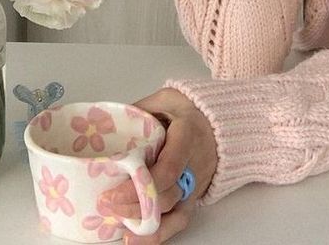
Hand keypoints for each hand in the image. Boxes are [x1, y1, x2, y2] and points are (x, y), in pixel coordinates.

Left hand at [99, 87, 217, 243]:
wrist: (223, 125)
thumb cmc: (191, 111)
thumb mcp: (168, 99)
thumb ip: (141, 108)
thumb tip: (109, 120)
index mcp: (187, 137)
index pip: (167, 169)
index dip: (140, 186)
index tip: (113, 192)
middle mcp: (194, 166)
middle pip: (166, 196)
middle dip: (133, 205)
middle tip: (104, 204)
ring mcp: (195, 185)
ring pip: (172, 213)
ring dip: (142, 222)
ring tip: (115, 223)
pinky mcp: (192, 198)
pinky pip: (178, 221)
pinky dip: (157, 234)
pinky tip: (134, 239)